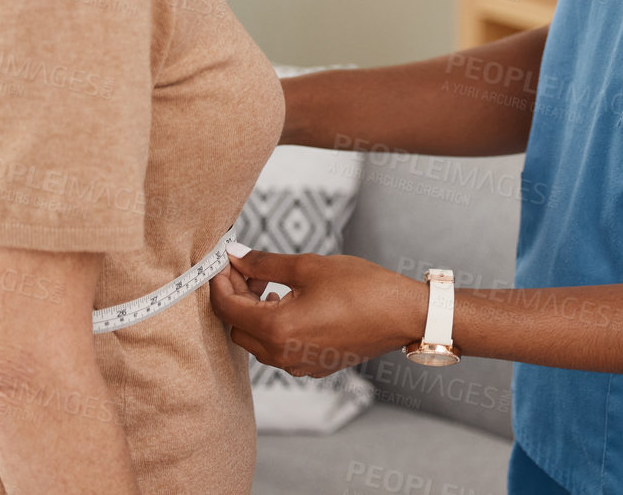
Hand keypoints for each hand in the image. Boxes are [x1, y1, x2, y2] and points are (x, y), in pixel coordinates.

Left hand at [210, 250, 427, 378]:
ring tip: (270, 286)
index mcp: (277, 330)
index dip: (220, 282)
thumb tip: (235, 256)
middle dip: (236, 298)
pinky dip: (274, 328)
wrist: (402, 314)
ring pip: (256, 342)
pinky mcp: (313, 367)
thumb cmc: (361, 287)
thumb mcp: (309, 266)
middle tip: (250, 270)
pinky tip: (291, 304)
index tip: (225, 261)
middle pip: (237, 328)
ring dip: (255, 314)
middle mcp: (282, 355)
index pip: (227, 309)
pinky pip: (279, 351)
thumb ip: (265, 262)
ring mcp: (298, 366)